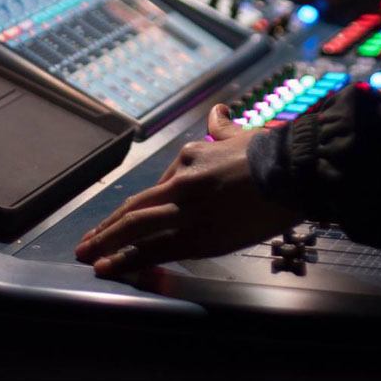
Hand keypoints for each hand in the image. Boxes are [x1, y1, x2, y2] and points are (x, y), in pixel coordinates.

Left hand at [75, 105, 303, 277]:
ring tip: (88, 255)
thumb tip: (217, 112)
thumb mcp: (239, 134)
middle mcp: (181, 181)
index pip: (158, 187)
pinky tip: (108, 268)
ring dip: (106, 243)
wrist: (293, 169)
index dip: (136, 207)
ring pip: (136, 227)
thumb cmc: (272, 153)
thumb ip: (222, 128)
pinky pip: (155, 249)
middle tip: (87, 241)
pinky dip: (128, 259)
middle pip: (135, 207)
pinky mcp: (197, 234)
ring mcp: (186, 208)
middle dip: (107, 226)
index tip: (123, 219)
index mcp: (190, 157)